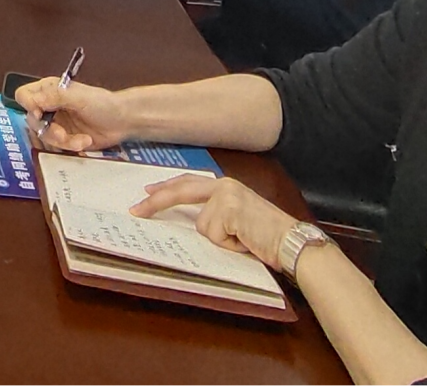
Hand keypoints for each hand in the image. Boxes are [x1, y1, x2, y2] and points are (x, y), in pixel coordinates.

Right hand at [15, 76, 134, 151]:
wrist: (123, 122)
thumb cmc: (104, 104)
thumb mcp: (79, 96)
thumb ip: (54, 96)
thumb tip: (32, 101)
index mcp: (50, 90)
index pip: (24, 96)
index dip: (28, 106)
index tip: (40, 114)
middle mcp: (49, 106)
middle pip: (32, 120)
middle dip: (49, 130)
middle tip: (62, 134)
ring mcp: (56, 123)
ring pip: (43, 137)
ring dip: (62, 141)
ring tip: (80, 139)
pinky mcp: (63, 138)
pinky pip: (56, 147)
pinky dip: (70, 146)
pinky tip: (84, 141)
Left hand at [131, 175, 297, 270]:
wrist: (291, 241)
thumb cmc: (265, 236)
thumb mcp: (235, 220)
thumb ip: (214, 214)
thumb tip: (186, 220)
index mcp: (225, 186)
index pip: (189, 183)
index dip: (167, 188)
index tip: (147, 191)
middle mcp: (225, 185)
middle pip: (181, 190)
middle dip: (156, 202)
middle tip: (136, 211)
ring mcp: (226, 195)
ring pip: (201, 225)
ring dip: (219, 240)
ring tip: (241, 240)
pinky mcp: (229, 209)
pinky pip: (212, 234)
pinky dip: (227, 244)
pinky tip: (244, 241)